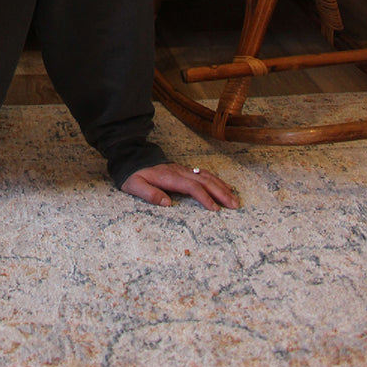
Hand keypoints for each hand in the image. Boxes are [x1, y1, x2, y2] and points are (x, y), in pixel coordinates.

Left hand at [121, 162, 239, 210]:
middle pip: (204, 180)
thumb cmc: (134, 174)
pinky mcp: (184, 170)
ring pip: (206, 176)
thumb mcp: (135, 185)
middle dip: (221, 192)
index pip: (192, 186)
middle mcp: (179, 171)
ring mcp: (183, 169)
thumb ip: (149, 194)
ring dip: (221, 187)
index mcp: (169, 177)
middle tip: (234, 205)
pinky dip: (216, 180)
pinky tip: (224, 187)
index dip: (204, 197)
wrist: (131, 157)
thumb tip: (167, 203)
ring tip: (234, 198)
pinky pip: (204, 174)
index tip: (215, 209)